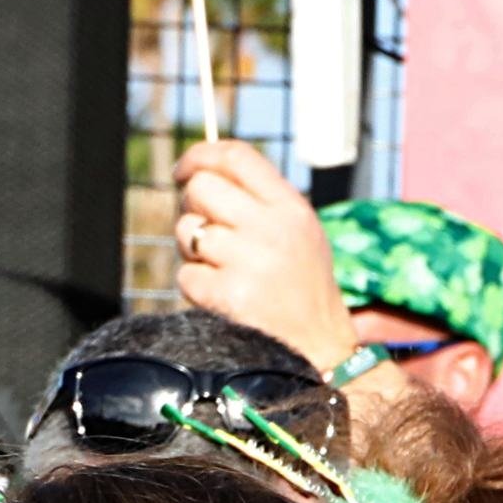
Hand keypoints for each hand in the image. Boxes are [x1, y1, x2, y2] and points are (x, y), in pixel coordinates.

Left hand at [170, 139, 361, 371]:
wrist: (320, 347)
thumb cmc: (303, 285)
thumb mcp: (299, 230)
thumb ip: (259, 198)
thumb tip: (197, 173)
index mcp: (291, 206)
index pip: (235, 157)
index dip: (200, 155)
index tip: (182, 170)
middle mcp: (271, 228)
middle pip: (201, 188)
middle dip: (193, 207)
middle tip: (207, 231)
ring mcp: (249, 262)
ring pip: (187, 230)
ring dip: (193, 250)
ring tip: (223, 268)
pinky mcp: (228, 296)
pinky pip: (185, 275)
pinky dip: (196, 286)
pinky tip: (223, 296)